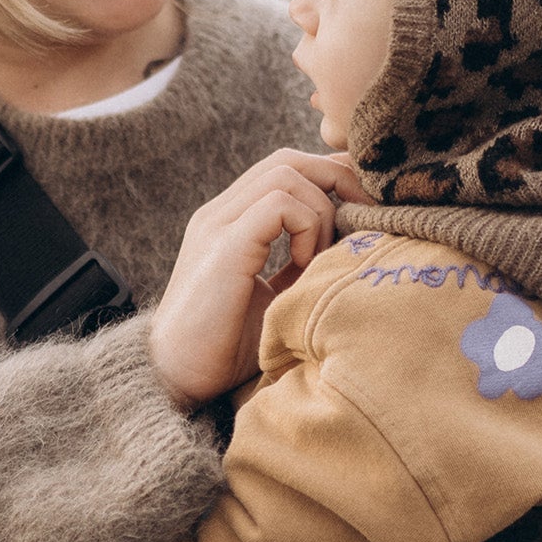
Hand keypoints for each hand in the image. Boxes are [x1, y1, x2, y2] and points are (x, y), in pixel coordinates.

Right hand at [149, 149, 367, 407]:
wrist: (176, 380)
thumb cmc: (227, 348)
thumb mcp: (278, 296)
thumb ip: (302, 264)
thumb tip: (354, 242)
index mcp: (232, 221)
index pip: (287, 169)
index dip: (332, 180)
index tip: (364, 214)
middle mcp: (221, 213)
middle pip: (289, 160)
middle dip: (338, 181)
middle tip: (365, 220)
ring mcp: (218, 225)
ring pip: (286, 173)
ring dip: (321, 211)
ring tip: (320, 258)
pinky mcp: (223, 246)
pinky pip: (278, 204)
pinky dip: (306, 228)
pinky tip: (303, 267)